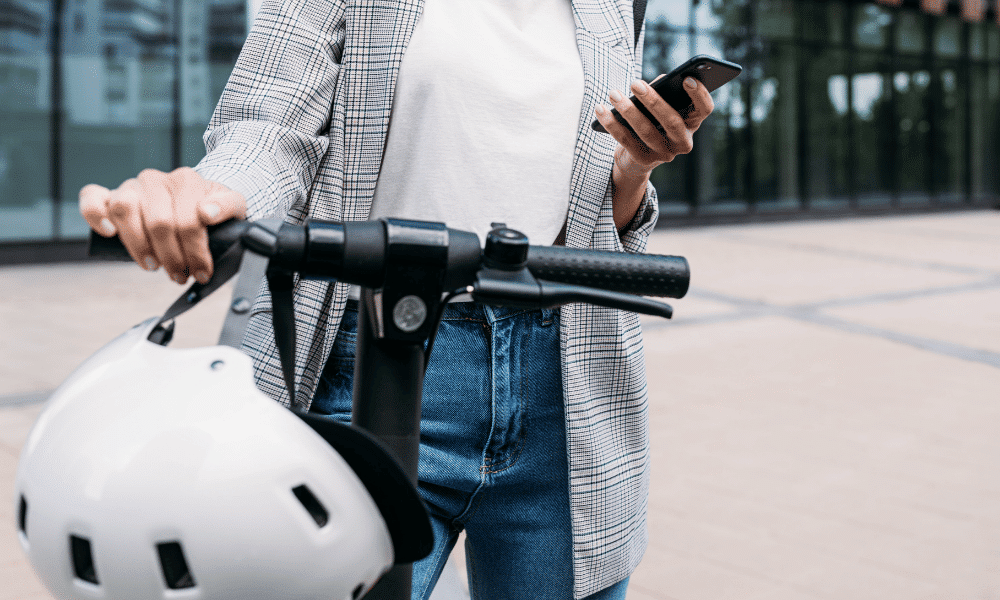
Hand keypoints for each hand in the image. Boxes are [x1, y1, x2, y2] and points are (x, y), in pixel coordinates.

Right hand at [79, 167, 245, 284]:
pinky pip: (91, 198)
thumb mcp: (232, 206)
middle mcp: (156, 179)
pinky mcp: (110, 195)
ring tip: (153, 265)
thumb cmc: (211, 208)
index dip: (196, 253)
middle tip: (180, 275)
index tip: (202, 272)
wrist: (193, 200)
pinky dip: (95, 214)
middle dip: (172, 257)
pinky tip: (108, 232)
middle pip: (159, 222)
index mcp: (186, 180)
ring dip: (139, 245)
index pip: (190, 220)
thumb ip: (228, 206)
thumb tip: (207, 214)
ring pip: (126, 210)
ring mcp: (131, 186)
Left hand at [594, 76, 714, 174]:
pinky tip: (600, 110)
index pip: (704, 109)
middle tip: (635, 83)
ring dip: (627, 110)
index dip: (699, 95)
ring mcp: (665, 154)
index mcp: (692, 123)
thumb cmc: (652, 122)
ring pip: (646, 130)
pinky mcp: (644, 161)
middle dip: (653, 101)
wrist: (636, 158)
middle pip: (672, 121)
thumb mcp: (660, 108)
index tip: (686, 79)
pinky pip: (626, 140)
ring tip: (613, 94)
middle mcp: (683, 142)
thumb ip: (663, 93)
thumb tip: (659, 81)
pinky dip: (612, 123)